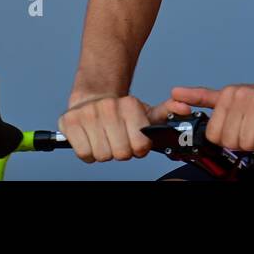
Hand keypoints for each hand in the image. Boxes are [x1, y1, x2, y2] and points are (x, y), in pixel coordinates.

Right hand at [58, 93, 192, 162]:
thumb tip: (184, 108)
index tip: (134, 141)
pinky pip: (84, 154)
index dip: (139, 148)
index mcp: (130, 105)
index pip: (141, 146)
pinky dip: (88, 152)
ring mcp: (88, 114)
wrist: (92, 98)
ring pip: (102, 155)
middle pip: (121, 153)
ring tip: (105, 138)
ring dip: (104, 151)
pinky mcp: (69, 122)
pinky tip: (92, 140)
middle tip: (118, 140)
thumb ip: (167, 112)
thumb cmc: (121, 112)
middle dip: (121, 151)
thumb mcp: (146, 112)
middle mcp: (108, 107)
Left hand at [169, 78, 253, 151]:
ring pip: (246, 141)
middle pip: (229, 141)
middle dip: (244, 142)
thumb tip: (175, 93)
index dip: (228, 139)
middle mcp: (240, 94)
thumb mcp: (233, 96)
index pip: (213, 135)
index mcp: (227, 94)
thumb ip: (204, 98)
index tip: (240, 130)